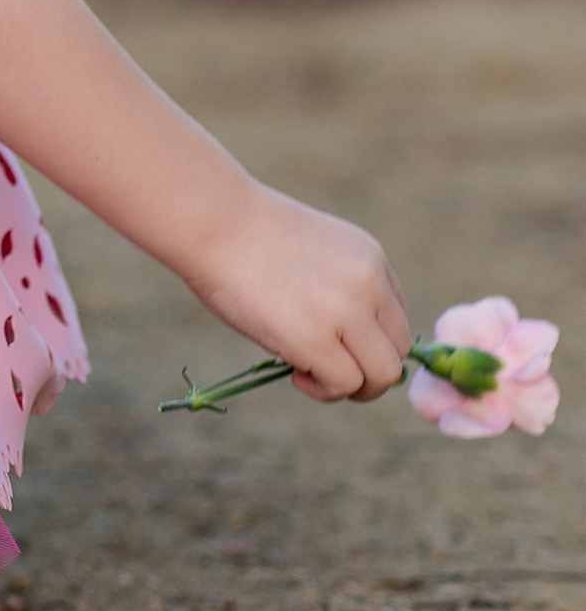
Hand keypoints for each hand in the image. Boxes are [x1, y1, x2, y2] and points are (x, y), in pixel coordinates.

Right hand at [190, 185, 409, 400]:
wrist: (212, 220)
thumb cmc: (245, 234)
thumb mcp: (313, 252)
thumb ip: (339, 287)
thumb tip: (344, 342)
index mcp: (370, 257)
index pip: (395, 318)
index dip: (367, 339)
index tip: (333, 340)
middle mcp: (369, 283)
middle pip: (398, 350)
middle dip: (366, 368)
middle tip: (325, 365)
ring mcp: (347, 310)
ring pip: (383, 374)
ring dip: (352, 386)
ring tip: (310, 374)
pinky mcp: (317, 338)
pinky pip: (345, 384)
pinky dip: (324, 390)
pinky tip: (294, 373)